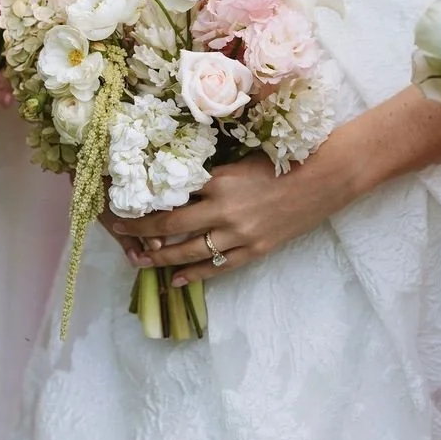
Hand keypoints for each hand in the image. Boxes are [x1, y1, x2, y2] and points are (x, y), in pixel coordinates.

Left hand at [104, 149, 356, 285]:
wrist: (327, 177)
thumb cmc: (286, 159)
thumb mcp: (241, 159)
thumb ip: (211, 173)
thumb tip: (177, 184)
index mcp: (218, 180)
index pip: (168, 194)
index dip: (141, 199)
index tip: (118, 200)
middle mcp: (223, 210)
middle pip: (168, 226)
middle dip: (137, 229)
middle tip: (114, 230)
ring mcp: (239, 235)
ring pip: (187, 252)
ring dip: (159, 258)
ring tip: (138, 260)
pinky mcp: (255, 251)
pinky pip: (217, 268)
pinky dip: (194, 275)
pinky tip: (175, 280)